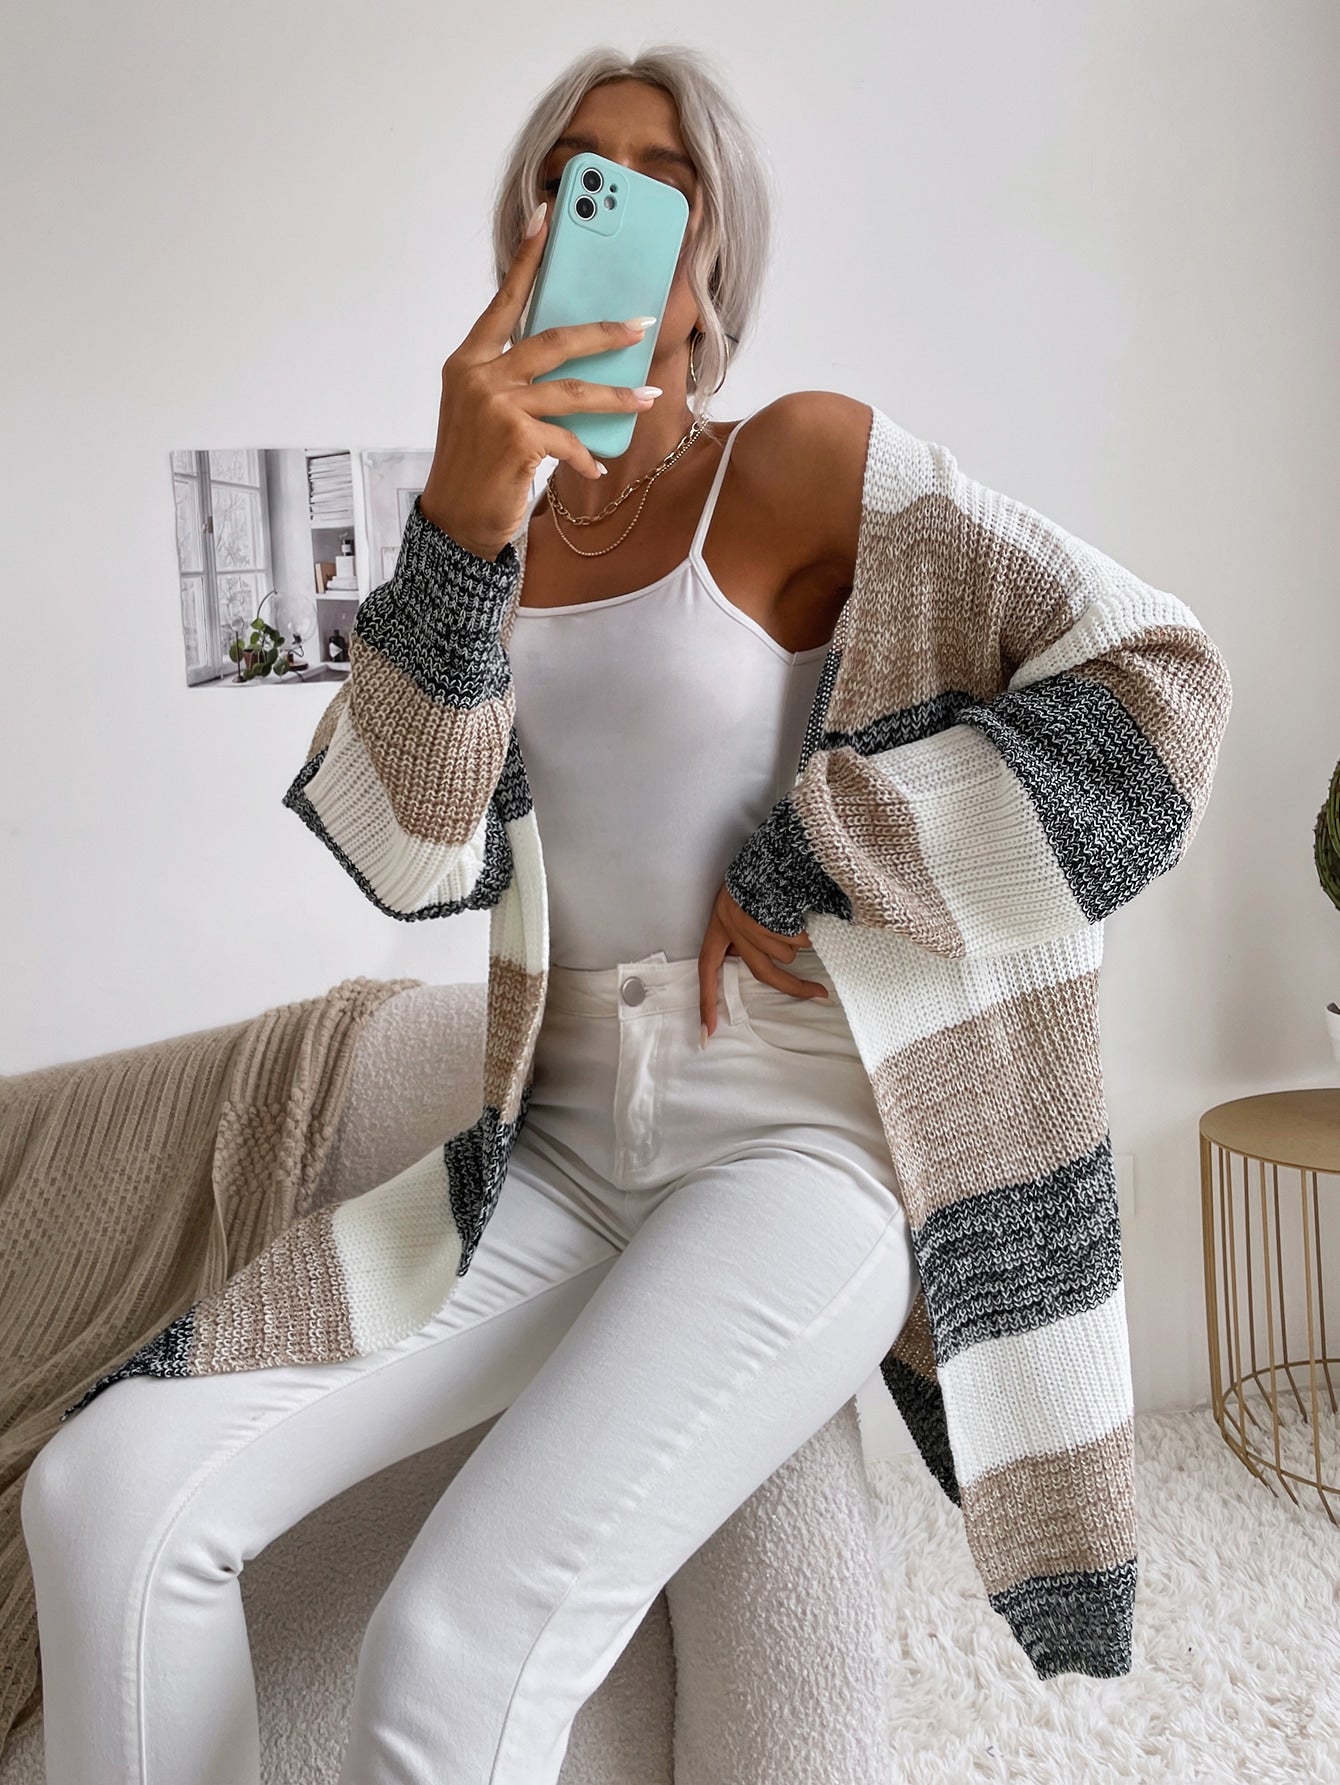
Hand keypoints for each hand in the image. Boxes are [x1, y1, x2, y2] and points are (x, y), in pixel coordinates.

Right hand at [418, 198, 661, 560]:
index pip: (504, 302)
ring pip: (572, 390)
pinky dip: (586, 455)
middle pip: (553, 340)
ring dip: (616, 395)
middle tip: (638, 326)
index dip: (527, 260)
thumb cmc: (477, 467)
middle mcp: (478, 376)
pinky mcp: (516, 439)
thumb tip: (569, 364)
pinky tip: (596, 467)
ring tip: (646, 396)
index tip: (548, 218)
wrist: (455, 521)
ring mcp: (495, 406)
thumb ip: (515, 382)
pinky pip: (568, 439)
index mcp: (468, 361)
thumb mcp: (486, 413)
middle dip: (602, 332)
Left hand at [697, 884, 826, 1044]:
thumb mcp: (738, 906)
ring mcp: (751, 921)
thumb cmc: (756, 878)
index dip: (707, 1002)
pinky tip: (800, 910)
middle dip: (795, 986)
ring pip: (785, 953)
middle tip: (819, 994)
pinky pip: (796, 938)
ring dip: (798, 939)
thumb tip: (758, 960)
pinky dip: (805, 929)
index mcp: (718, 926)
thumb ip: (741, 935)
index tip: (708, 1033)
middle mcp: (732, 926)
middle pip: (763, 971)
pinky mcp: (771, 914)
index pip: (706, 970)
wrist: (770, 849)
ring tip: (795, 916)